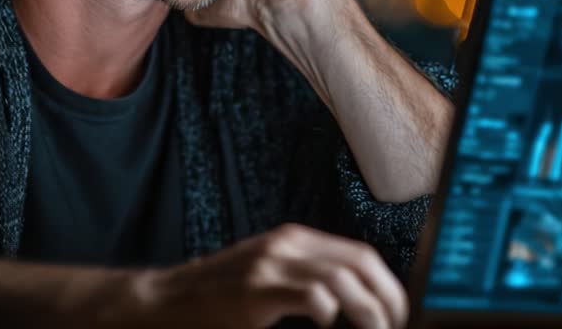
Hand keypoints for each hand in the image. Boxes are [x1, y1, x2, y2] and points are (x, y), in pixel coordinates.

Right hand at [132, 223, 407, 328]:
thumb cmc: (216, 299)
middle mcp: (286, 245)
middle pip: (360, 263)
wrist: (162, 303)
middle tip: (396, 326)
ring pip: (341, 280)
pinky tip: (327, 323)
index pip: (361, 254)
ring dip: (368, 311)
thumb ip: (305, 279)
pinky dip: (329, 311)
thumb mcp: (266, 275)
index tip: (399, 313)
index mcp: (294, 240)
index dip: (389, 284)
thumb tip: (355, 303)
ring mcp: (269, 265)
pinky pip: (310, 296)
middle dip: (388, 299)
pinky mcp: (254, 291)